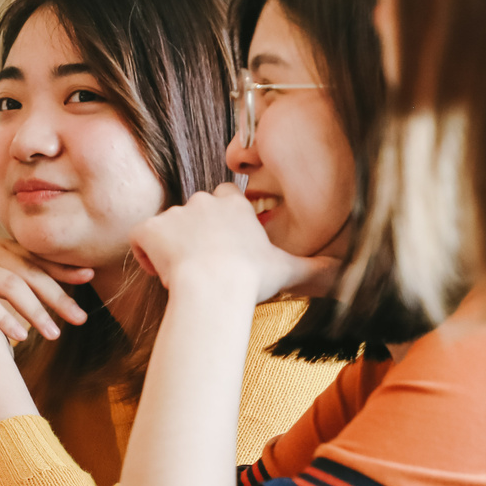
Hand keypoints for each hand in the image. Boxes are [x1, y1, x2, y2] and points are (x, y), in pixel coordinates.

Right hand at [0, 235, 92, 343]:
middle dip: (58, 295)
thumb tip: (38, 291)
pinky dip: (3, 318)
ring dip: (36, 311)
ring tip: (54, 335)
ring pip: (11, 286)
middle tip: (81, 318)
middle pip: (30, 272)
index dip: (61, 266)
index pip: (35, 256)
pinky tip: (21, 336)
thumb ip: (4, 273)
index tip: (88, 276)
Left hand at [129, 185, 335, 302]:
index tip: (225, 244)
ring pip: (168, 226)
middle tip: (204, 265)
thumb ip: (315, 268)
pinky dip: (146, 254)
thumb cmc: (251, 280)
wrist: (214, 288)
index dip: (223, 220)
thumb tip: (343, 272)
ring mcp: (175, 213)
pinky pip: (142, 237)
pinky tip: (162, 274)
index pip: (226, 197)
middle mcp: (204, 201)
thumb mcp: (289, 271)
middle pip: (195, 211)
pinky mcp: (151, 227)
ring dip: (171, 247)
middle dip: (195, 233)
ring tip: (184, 276)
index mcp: (235, 206)